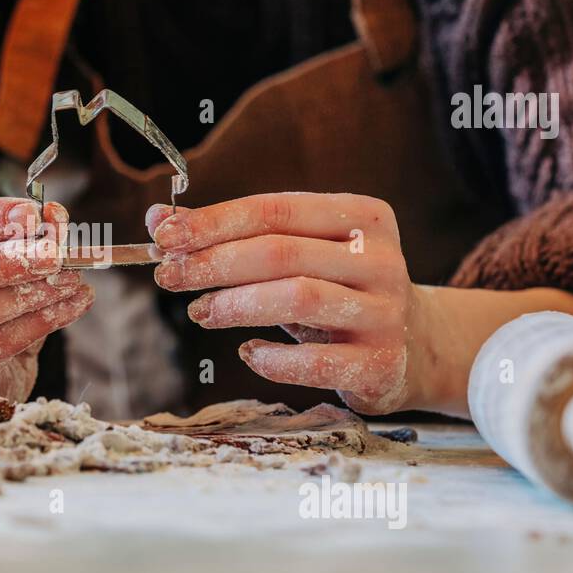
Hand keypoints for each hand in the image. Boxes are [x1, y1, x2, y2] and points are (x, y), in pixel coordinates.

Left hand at [147, 193, 419, 414]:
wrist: (416, 346)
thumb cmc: (339, 290)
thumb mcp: (297, 253)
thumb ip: (233, 234)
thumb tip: (156, 218)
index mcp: (362, 215)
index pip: (275, 209)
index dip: (214, 221)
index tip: (163, 235)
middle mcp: (380, 259)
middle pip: (281, 252)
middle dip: (214, 263)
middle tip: (169, 276)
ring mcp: (385, 313)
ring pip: (298, 298)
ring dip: (236, 304)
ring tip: (199, 311)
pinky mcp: (381, 364)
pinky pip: (316, 363)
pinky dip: (272, 359)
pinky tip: (247, 353)